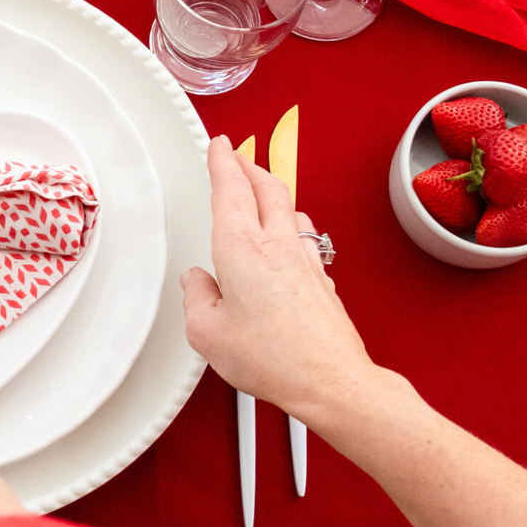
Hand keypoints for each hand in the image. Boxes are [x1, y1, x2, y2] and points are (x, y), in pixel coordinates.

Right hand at [180, 135, 384, 421]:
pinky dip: (289, 223)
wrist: (331, 380)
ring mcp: (304, 261)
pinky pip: (304, 237)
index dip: (222, 161)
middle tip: (236, 155)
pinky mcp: (322, 280)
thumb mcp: (207, 333)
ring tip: (259, 189)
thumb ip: (196, 299)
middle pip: (266, 186)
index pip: (230, 189)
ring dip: (271, 190)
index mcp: (242, 248)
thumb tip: (197, 284)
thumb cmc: (275, 358)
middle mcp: (277, 246)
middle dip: (249, 164)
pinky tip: (286, 236)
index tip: (218, 146)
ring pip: (289, 208)